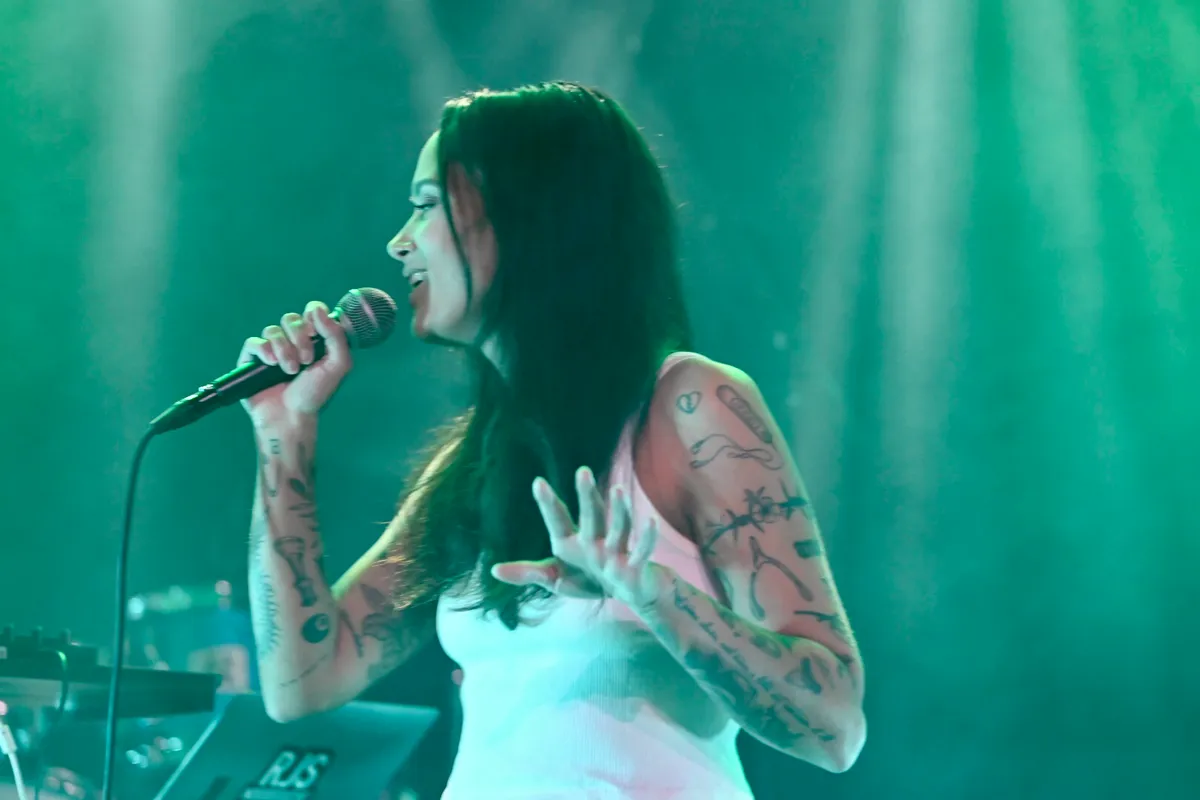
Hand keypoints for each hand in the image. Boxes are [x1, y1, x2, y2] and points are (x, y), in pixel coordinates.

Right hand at [238, 301, 352, 423]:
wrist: (292, 417)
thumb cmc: (315, 394)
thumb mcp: (338, 364)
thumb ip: (336, 335)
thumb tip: (318, 309)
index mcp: (314, 340)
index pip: (312, 311)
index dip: (313, 316)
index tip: (316, 334)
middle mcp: (292, 342)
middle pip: (291, 318)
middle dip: (300, 338)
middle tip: (307, 360)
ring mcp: (272, 350)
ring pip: (273, 330)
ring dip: (284, 350)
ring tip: (290, 371)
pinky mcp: (252, 359)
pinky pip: (254, 341)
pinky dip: (264, 350)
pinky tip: (271, 364)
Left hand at [491, 466, 662, 608]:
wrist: (629, 592)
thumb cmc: (592, 579)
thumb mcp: (557, 579)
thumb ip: (529, 573)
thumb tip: (493, 570)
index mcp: (572, 542)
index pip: (559, 520)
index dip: (548, 504)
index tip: (538, 483)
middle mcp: (595, 540)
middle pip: (591, 514)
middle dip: (587, 495)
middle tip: (582, 471)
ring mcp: (616, 550)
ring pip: (619, 526)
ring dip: (619, 509)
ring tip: (618, 490)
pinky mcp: (635, 565)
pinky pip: (642, 550)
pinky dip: (647, 538)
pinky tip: (650, 522)